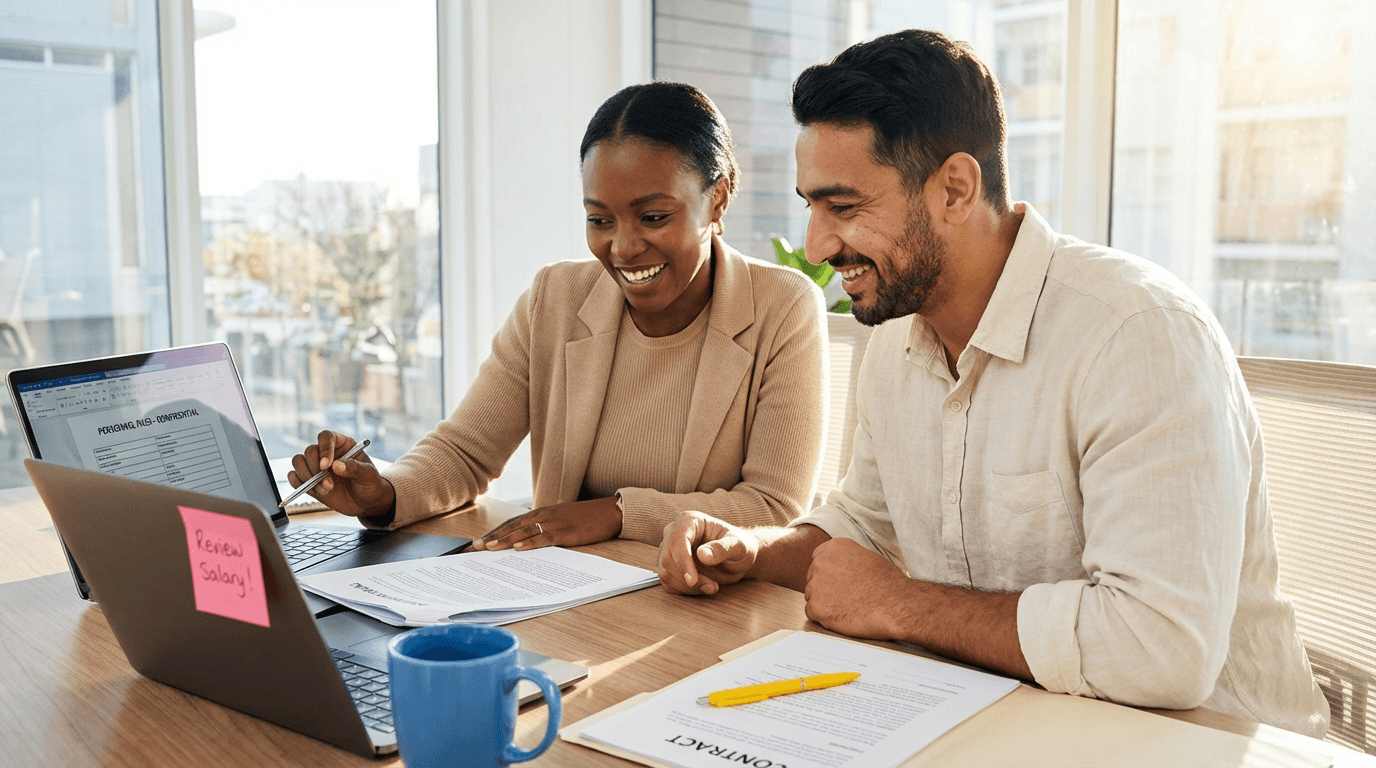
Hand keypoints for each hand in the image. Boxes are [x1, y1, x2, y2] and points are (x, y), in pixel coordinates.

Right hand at [289, 430, 395, 517]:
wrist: (366, 502)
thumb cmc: (370, 484)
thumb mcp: (369, 475)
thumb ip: (355, 468)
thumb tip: (336, 465)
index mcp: (342, 444)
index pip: (326, 437)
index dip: (323, 449)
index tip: (326, 466)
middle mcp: (327, 452)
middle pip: (309, 451)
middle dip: (316, 470)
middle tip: (329, 484)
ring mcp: (316, 466)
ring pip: (298, 461)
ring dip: (307, 477)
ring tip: (325, 489)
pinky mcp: (309, 480)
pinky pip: (293, 477)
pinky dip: (299, 484)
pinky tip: (316, 491)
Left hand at [469, 496, 622, 550]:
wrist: (608, 512)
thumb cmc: (584, 518)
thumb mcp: (559, 520)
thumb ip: (542, 529)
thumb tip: (525, 544)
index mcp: (541, 513)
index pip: (512, 523)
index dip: (495, 532)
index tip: (479, 542)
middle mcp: (544, 516)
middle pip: (513, 527)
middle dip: (493, 537)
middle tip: (475, 547)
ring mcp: (555, 523)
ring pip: (525, 532)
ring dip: (506, 540)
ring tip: (490, 548)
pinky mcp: (566, 532)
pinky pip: (545, 538)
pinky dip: (531, 543)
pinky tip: (519, 549)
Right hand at [657, 511, 758, 595]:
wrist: (738, 558)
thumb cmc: (740, 546)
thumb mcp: (739, 546)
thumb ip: (722, 548)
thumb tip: (702, 555)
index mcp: (691, 520)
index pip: (677, 540)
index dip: (682, 562)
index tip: (692, 581)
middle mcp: (675, 532)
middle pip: (667, 558)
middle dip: (687, 578)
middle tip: (712, 587)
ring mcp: (670, 549)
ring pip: (665, 573)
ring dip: (687, 587)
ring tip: (711, 587)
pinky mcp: (670, 566)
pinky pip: (668, 583)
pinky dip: (684, 590)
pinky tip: (702, 588)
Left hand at [803, 537, 911, 639]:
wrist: (896, 605)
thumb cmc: (887, 584)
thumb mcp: (866, 557)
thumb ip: (846, 559)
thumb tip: (837, 567)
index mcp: (834, 547)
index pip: (818, 559)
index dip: (829, 574)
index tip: (840, 582)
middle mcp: (821, 562)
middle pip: (813, 578)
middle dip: (825, 588)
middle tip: (846, 597)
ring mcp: (816, 585)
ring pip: (812, 595)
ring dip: (825, 603)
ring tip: (849, 606)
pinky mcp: (816, 607)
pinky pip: (813, 613)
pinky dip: (825, 617)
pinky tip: (843, 616)